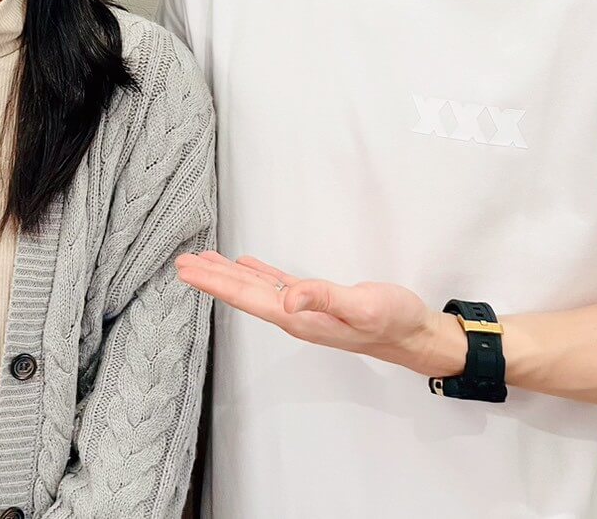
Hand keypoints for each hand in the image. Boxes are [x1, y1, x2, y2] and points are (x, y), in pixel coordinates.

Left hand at [174, 251, 467, 376]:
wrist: (415, 334)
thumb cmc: (392, 320)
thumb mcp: (361, 305)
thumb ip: (324, 298)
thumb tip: (287, 300)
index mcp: (299, 317)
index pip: (246, 297)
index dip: (215, 283)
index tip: (187, 271)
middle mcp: (295, 315)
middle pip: (243, 294)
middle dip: (211, 278)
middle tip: (181, 263)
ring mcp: (304, 310)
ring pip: (256, 289)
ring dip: (228, 276)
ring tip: (202, 263)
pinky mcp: (317, 301)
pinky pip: (277, 285)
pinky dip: (257, 274)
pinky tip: (246, 267)